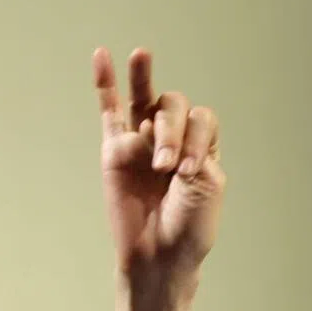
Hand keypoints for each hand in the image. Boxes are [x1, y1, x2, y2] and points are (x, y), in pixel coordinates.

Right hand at [94, 47, 226, 310]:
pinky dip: (105, 83)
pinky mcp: (115, 150)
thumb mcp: (208, 186)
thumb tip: (157, 127)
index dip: (194, 138)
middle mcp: (174, 139)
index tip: (188, 173)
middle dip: (172, 133)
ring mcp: (143, 142)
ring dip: (143, 78)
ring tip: (143, 55)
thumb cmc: (190, 227)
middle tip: (166, 168)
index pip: (201, 118)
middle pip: (173, 107)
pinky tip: (104, 56)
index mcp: (203, 147)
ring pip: (144, 100)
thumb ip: (193, 151)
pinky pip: (109, 111)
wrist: (161, 255)